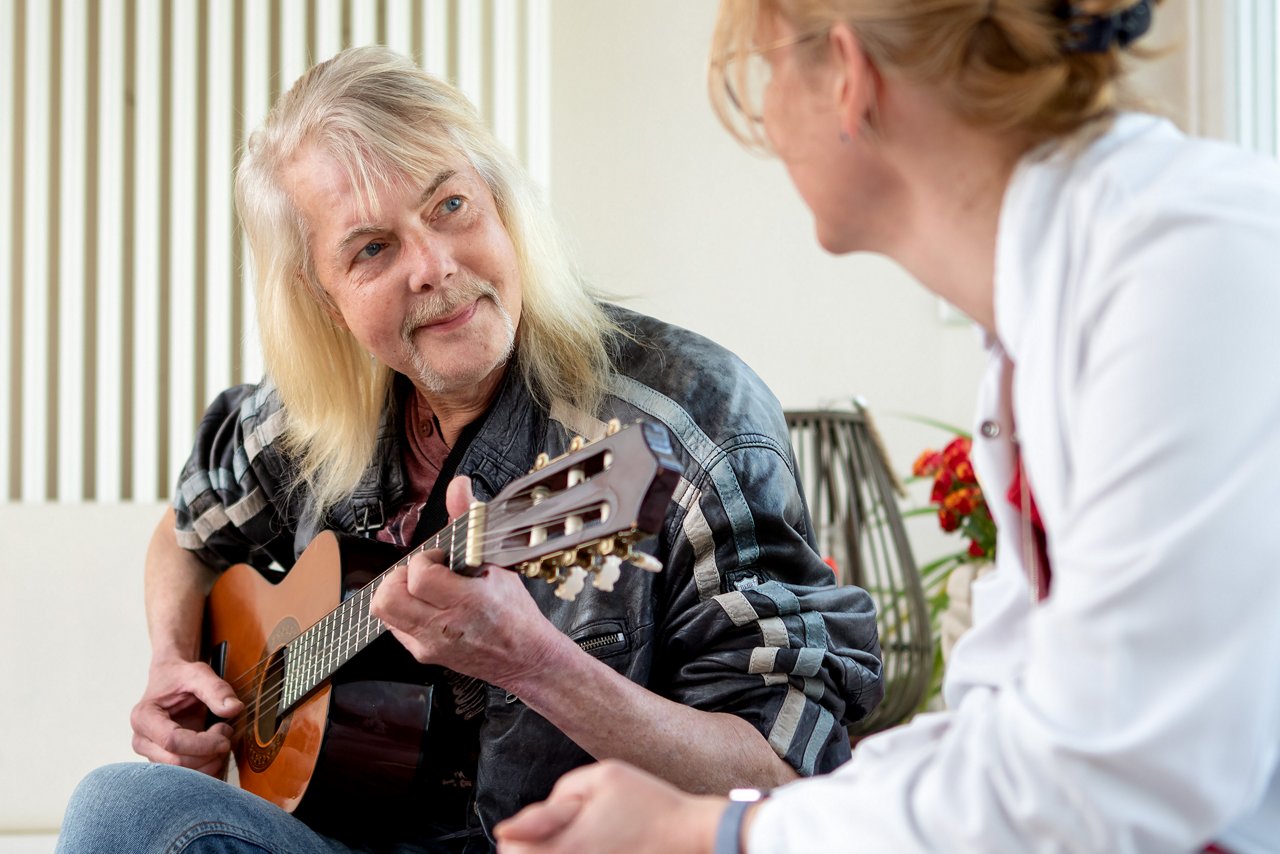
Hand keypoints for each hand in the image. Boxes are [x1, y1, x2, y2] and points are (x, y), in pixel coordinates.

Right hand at [130, 656, 242, 776]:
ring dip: (210, 762)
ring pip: (181, 774)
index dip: (203, 744)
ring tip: (222, 738)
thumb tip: (234, 708)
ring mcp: (151, 754)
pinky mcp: (163, 761)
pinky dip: (207, 769)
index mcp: (144, 717)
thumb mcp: (198, 673)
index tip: (226, 734)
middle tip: (226, 733)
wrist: (170, 680)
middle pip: (176, 763)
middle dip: (209, 753)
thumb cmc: (180, 677)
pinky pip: (185, 777)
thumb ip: (217, 689)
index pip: (172, 742)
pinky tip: (218, 753)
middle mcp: (142, 740)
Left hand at [370, 476, 569, 688]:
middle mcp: (444, 626)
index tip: (439, 557)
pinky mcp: (423, 654)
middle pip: (389, 598)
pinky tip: (425, 605)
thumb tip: (458, 487)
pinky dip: (403, 610)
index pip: (420, 577)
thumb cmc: (515, 613)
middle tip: (420, 571)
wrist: (525, 658)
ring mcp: (430, 643)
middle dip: (399, 576)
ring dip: (396, 592)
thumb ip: (468, 522)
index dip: (424, 560)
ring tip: (419, 587)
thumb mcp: (498, 563)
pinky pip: (393, 627)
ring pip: (383, 613)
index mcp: (468, 601)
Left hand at [495, 760, 724, 853]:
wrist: (692, 837)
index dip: (518, 829)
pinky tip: (593, 845)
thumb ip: (560, 794)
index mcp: (568, 846)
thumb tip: (518, 824)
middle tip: (562, 827)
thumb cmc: (652, 804)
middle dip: (531, 843)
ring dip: (550, 849)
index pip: (509, 847)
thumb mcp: (605, 776)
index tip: (536, 821)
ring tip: (582, 837)